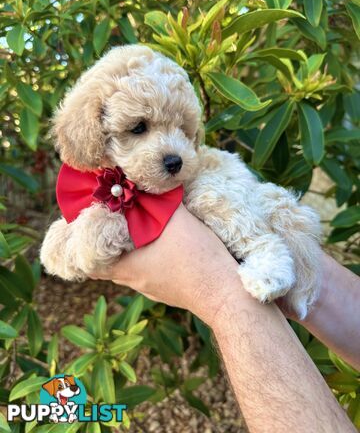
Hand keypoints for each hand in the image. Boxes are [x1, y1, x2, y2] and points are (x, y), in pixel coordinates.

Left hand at [91, 203, 244, 327]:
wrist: (226, 294)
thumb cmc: (197, 258)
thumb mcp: (177, 220)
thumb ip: (159, 200)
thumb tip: (147, 182)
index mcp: (129, 268)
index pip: (92, 263)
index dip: (87, 247)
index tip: (91, 229)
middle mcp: (137, 283)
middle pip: (113, 264)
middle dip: (113, 244)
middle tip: (116, 223)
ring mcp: (154, 289)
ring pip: (134, 269)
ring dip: (134, 252)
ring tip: (142, 231)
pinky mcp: (171, 291)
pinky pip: (153, 274)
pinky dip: (152, 260)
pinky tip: (167, 247)